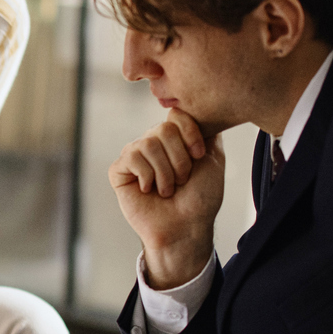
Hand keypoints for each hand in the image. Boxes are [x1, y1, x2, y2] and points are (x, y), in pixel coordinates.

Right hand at [109, 107, 223, 287]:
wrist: (186, 227)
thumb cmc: (201, 198)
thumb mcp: (213, 158)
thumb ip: (207, 130)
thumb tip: (199, 106)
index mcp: (174, 138)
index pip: (177, 115)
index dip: (190, 135)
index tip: (199, 157)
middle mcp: (153, 142)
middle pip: (163, 128)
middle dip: (179, 159)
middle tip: (182, 180)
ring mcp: (135, 155)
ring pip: (148, 144)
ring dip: (165, 172)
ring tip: (167, 189)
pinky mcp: (119, 171)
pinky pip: (131, 158)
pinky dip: (147, 176)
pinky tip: (149, 190)